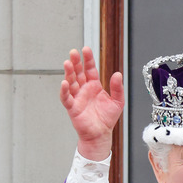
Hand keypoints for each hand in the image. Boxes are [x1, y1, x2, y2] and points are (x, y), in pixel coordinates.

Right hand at [59, 46, 124, 160]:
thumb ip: (117, 88)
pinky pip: (66, 97)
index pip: (90, 70)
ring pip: (71, 82)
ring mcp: (77, 97)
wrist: (101, 134)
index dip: (88, 60)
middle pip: (78, 73)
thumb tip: (118, 74)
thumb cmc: (107, 118)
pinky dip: (64, 90)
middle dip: (76, 62)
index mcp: (94, 86)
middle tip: (73, 52)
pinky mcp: (72, 107)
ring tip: (68, 63)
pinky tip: (64, 83)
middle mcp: (84, 89)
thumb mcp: (117, 101)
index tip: (86, 49)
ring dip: (69, 73)